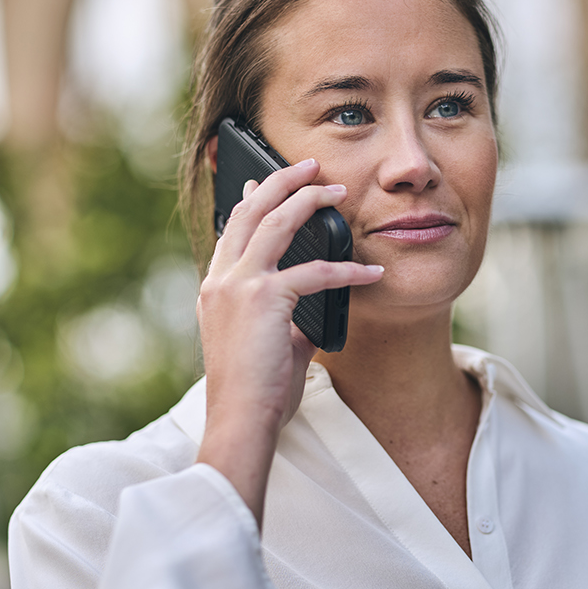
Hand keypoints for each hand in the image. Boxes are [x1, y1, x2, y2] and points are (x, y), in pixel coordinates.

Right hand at [195, 158, 382, 524]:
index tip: (270, 181)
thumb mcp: (267, 342)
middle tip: (312, 166)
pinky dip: (348, 270)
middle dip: (284, 180)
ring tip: (339, 191)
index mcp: (216, 287)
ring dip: (311, 200)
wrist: (239, 422)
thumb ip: (285, 315)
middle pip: (251, 209)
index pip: (233, 227)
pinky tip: (371, 272)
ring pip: (276, 220)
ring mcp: (238, 285)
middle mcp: (221, 279)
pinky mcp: (264, 299)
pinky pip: (315, 272)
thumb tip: (316, 304)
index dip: (254, 198)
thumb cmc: (255, 392)